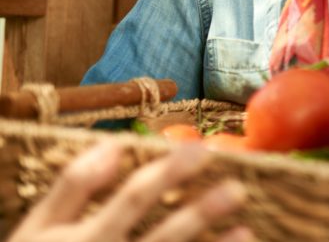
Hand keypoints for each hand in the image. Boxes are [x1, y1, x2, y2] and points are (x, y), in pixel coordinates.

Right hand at [9, 140, 252, 241]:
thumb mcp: (37, 229)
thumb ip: (73, 186)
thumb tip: (115, 143)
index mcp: (85, 240)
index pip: (132, 200)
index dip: (167, 173)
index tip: (201, 147)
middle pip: (162, 238)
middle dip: (200, 213)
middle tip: (238, 188)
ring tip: (244, 229)